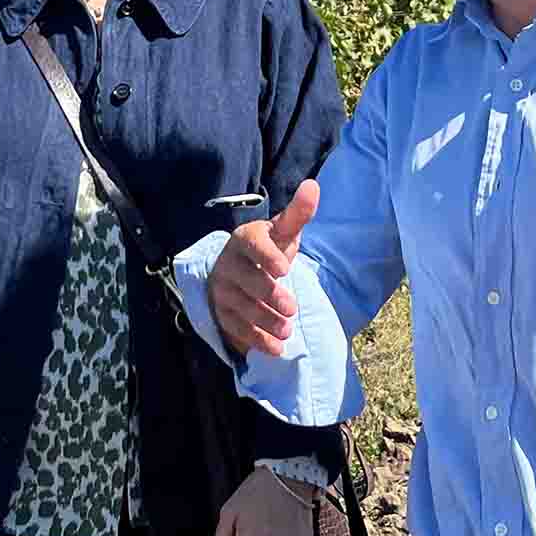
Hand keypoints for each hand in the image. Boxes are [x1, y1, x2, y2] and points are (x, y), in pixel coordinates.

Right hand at [206, 179, 319, 357]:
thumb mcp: (283, 232)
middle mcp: (229, 264)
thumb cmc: (268, 249)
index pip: (253, 245)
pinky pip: (237, 329)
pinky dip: (256, 341)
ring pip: (241, 307)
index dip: (267, 257)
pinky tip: (277, 349)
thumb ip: (298, 213)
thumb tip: (313, 186)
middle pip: (246, 281)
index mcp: (244, 239)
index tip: (284, 269)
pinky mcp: (222, 314)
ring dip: (264, 321)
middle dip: (268, 296)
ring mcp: (223, 291)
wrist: (241, 271)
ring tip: (287, 331)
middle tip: (292, 308)